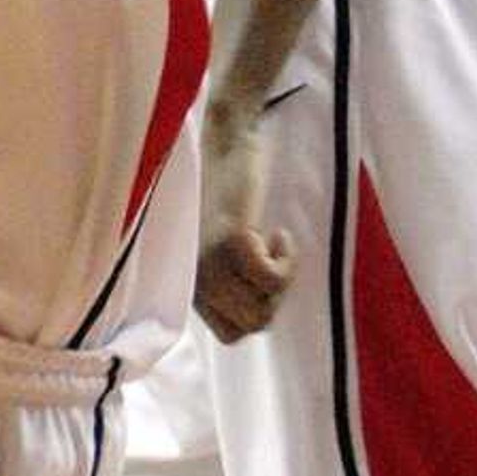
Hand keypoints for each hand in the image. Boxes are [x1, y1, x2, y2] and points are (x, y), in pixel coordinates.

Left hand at [195, 111, 294, 342]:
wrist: (224, 141)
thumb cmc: (225, 189)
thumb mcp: (218, 245)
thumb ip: (226, 279)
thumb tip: (256, 314)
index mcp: (190, 283)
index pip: (230, 334)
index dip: (257, 312)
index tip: (261, 278)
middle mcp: (194, 278)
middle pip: (251, 326)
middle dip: (274, 300)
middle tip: (274, 261)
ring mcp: (209, 262)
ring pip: (262, 309)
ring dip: (282, 281)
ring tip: (274, 245)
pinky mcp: (231, 240)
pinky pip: (270, 280)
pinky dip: (286, 261)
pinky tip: (279, 233)